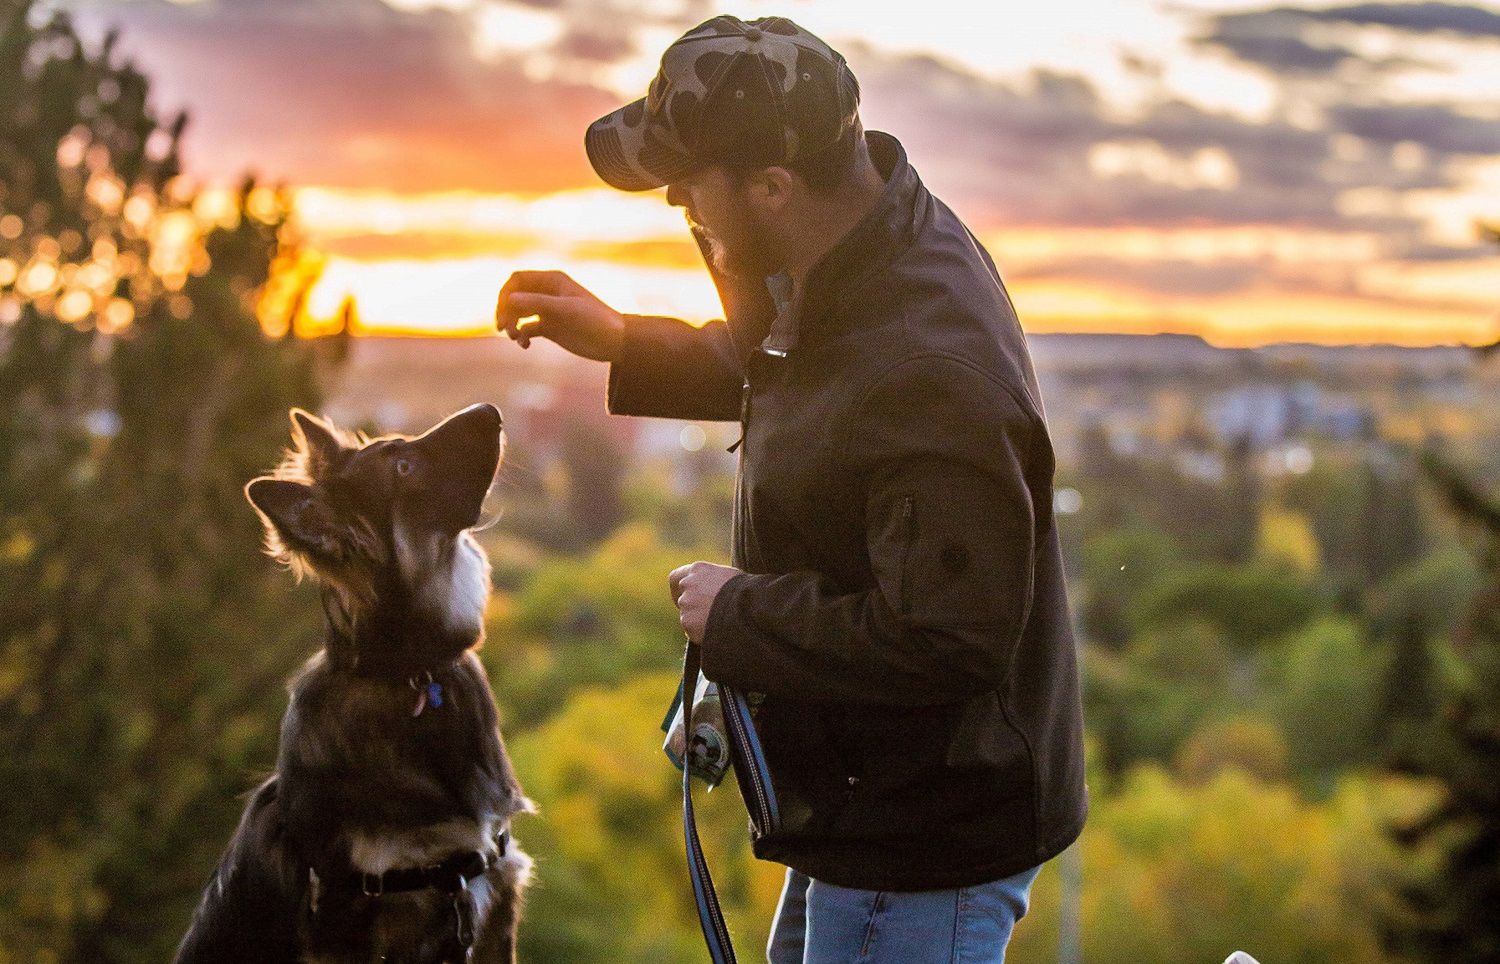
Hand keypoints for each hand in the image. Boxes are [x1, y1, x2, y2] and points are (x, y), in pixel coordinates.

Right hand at [494, 269, 625, 360]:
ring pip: (517, 313)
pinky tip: (525, 345)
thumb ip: (537, 303)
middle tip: (504, 328)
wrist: (615, 342)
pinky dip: (521, 336)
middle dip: (505, 311)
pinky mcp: (550, 328)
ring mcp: (548, 311)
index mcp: (552, 281)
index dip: (505, 293)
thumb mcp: (566, 310)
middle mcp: (547, 293)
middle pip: (514, 297)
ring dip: (511, 324)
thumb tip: (508, 299)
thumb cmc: (595, 320)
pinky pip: (526, 329)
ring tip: (516, 338)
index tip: (504, 311)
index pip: (517, 280)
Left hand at [669, 561, 741, 642]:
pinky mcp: (688, 623)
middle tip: (707, 615)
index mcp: (698, 569)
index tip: (684, 597)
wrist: (750, 607)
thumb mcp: (729, 576)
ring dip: (698, 620)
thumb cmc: (746, 590)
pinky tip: (717, 630)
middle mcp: (688, 585)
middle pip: (683, 599)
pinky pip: (691, 630)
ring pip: (687, 615)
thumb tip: (709, 590)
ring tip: (720, 622)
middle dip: (692, 607)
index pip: (676, 577)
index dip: (678, 589)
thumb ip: (711, 580)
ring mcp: (686, 604)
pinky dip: (700, 633)